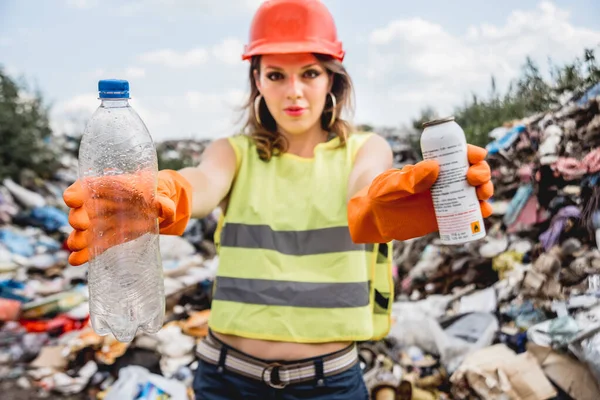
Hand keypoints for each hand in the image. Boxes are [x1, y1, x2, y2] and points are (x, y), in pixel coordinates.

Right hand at [64, 170, 191, 265]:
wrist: (155, 209)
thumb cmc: (153, 196)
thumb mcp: (161, 196)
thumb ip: (163, 202)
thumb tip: (165, 208)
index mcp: (106, 188)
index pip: (83, 188)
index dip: (74, 193)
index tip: (73, 200)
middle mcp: (96, 206)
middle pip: (78, 212)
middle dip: (76, 218)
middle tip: (84, 224)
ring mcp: (98, 224)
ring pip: (80, 233)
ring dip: (77, 239)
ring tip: (78, 246)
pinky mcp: (105, 240)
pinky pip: (91, 248)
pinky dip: (82, 255)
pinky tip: (75, 260)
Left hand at [348, 144, 493, 242]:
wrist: (375, 218)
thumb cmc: (381, 194)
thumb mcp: (391, 184)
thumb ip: (409, 178)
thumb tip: (434, 166)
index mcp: (432, 167)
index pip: (457, 155)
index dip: (471, 153)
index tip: (476, 156)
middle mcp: (443, 180)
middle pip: (472, 172)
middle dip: (481, 173)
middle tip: (474, 179)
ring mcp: (447, 198)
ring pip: (474, 191)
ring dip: (485, 190)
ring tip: (482, 196)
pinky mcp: (446, 216)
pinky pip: (469, 212)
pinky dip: (480, 212)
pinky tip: (483, 212)